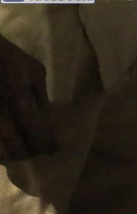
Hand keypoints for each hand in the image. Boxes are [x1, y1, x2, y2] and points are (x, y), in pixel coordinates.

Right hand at [0, 35, 57, 161]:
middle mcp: (0, 119)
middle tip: (37, 147)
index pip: (38, 136)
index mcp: (20, 103)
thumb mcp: (34, 72)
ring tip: (20, 147)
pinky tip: (4, 144)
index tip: (53, 147)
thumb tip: (47, 123)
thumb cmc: (8, 59)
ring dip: (12, 155)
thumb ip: (42, 99)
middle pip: (17, 150)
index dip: (48, 146)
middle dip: (31, 152)